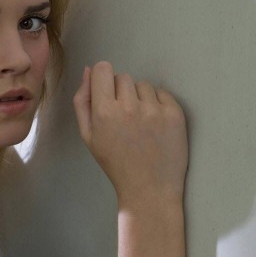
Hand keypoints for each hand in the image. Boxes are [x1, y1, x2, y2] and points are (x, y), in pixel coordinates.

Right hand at [73, 61, 187, 204]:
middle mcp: (129, 107)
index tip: (106, 92)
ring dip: (140, 98)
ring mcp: (154, 110)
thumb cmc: (115, 161)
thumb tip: (89, 70)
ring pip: (143, 85)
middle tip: (123, 116)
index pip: (103, 70)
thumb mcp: (88, 135)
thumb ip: (83, 101)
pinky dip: (158, 104)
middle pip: (123, 77)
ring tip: (140, 122)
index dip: (103, 78)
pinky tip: (154, 124)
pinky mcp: (174, 114)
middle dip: (121, 91)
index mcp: (103, 112)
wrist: (148, 187)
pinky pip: (162, 94)